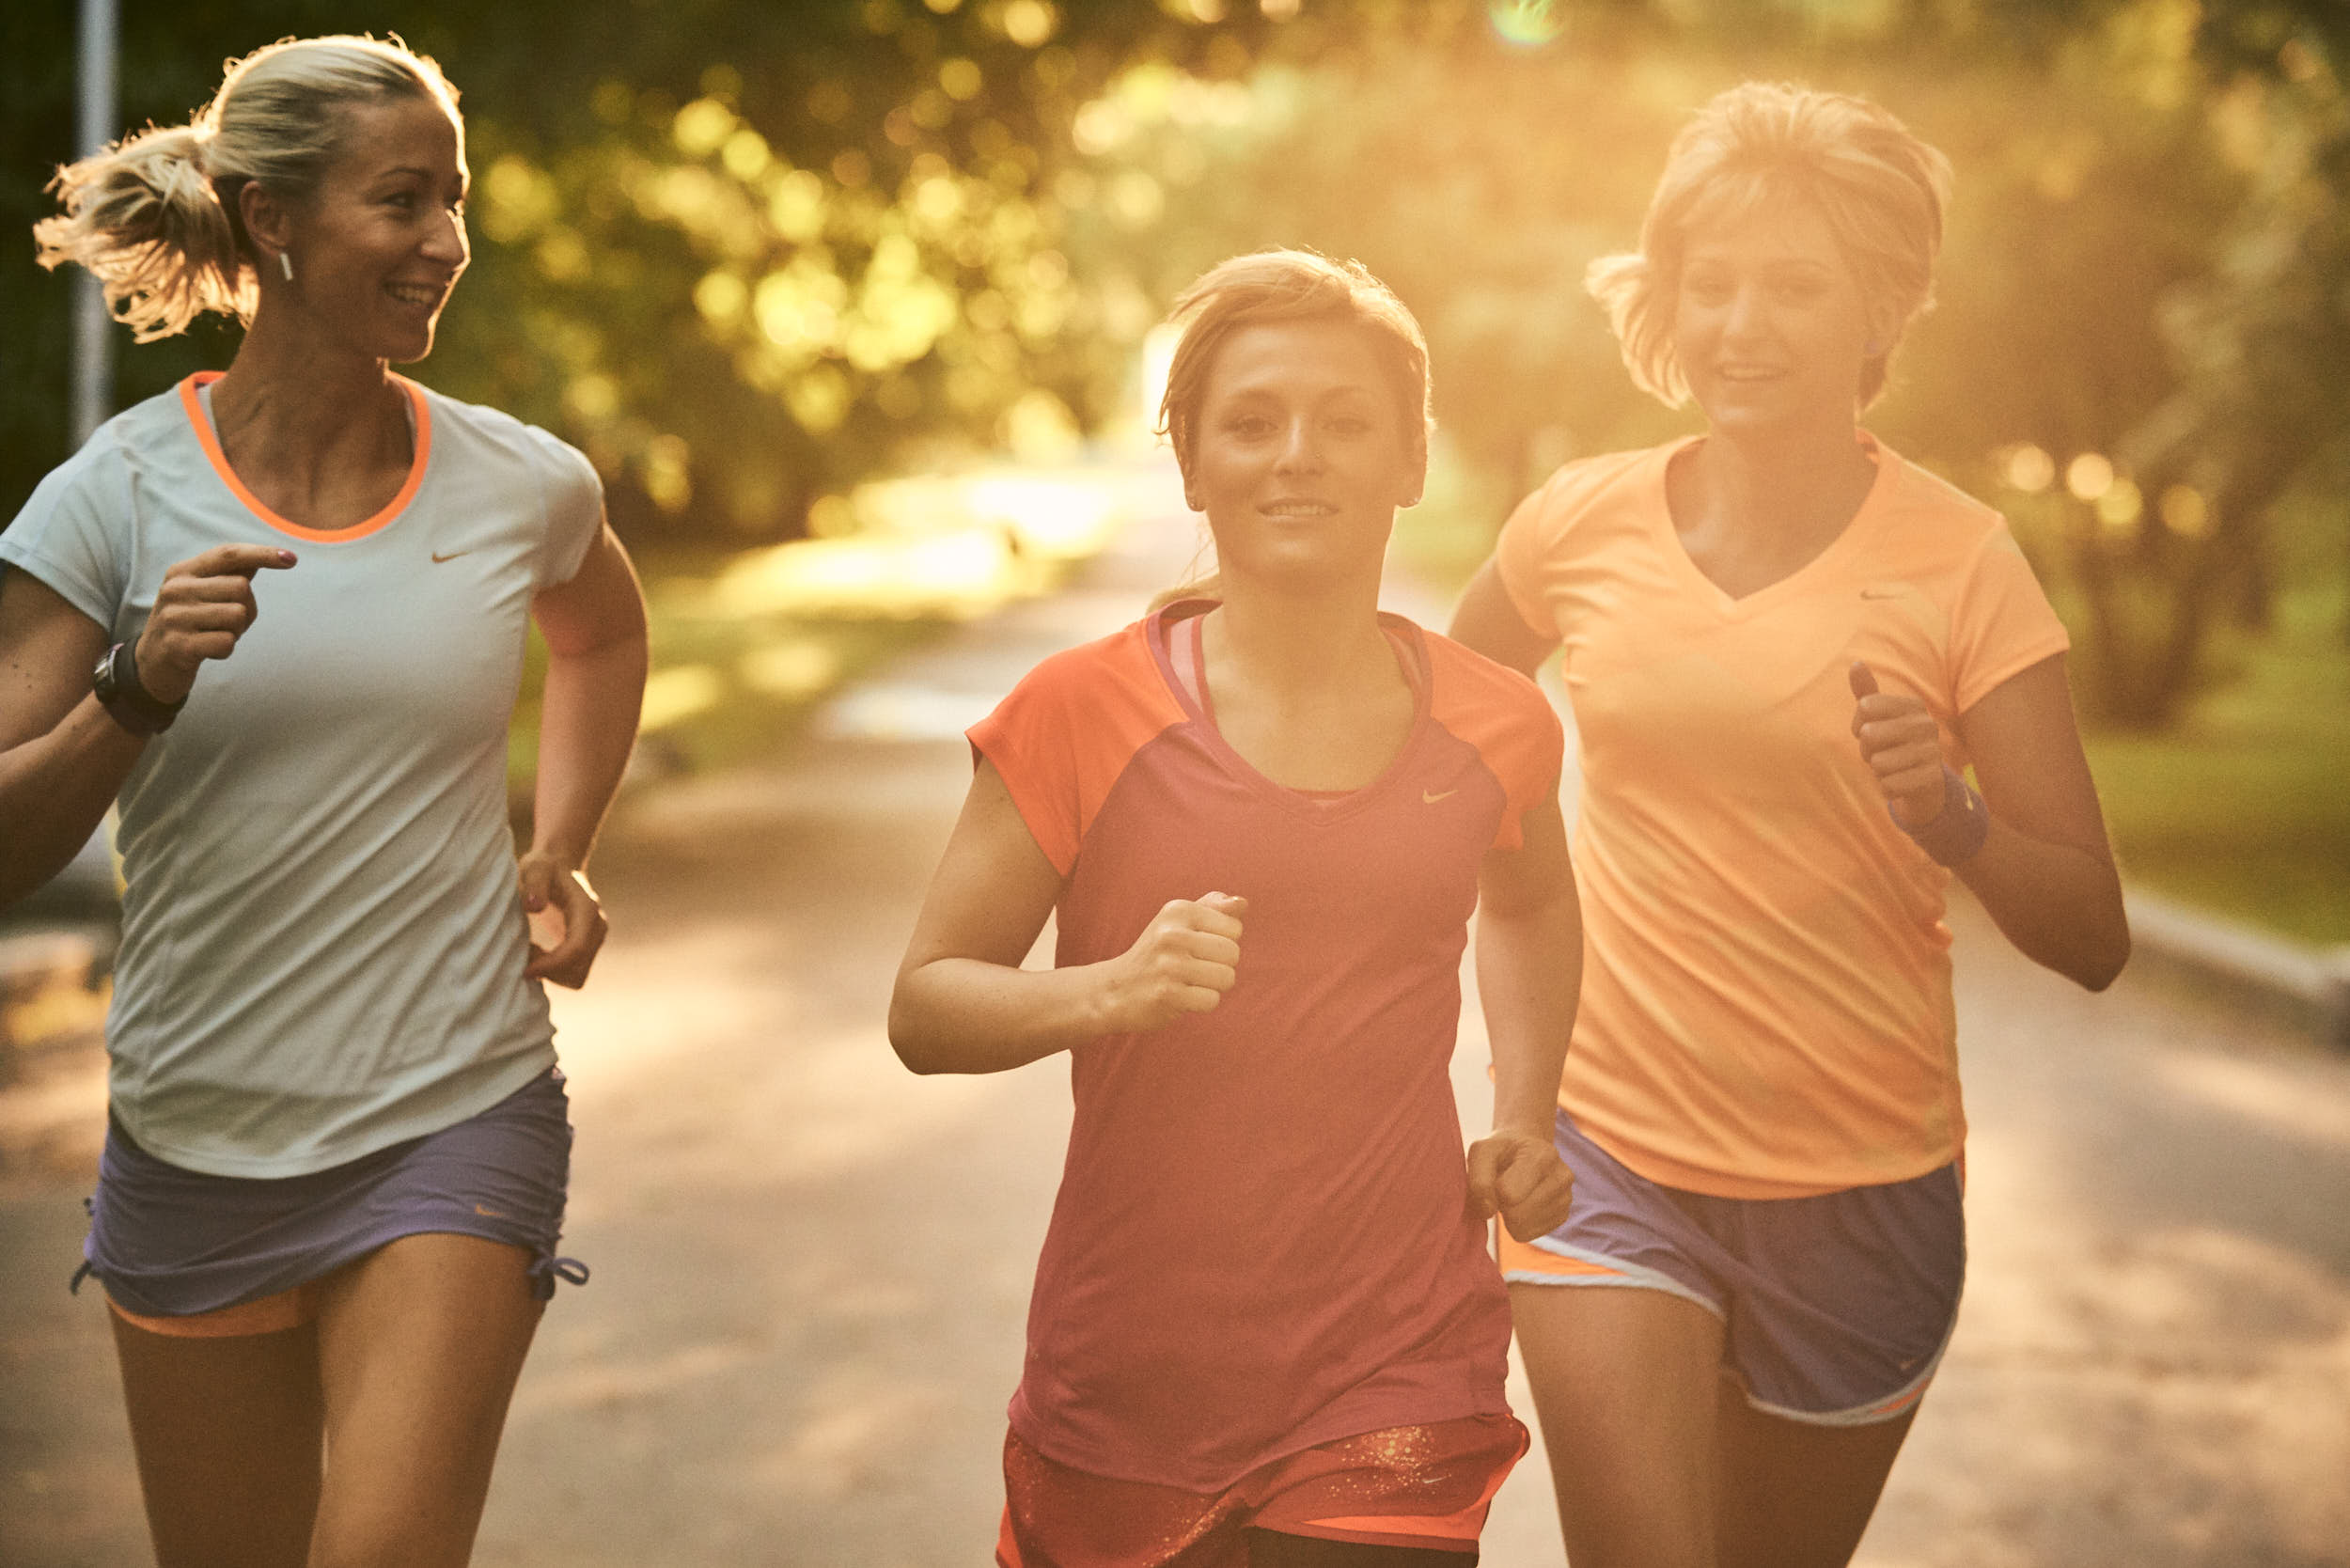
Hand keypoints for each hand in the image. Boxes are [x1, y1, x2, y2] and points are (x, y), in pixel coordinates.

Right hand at [132, 544, 297, 703]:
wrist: (151, 664)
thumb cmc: (188, 624)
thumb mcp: (201, 593)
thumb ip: (229, 574)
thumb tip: (263, 557)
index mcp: (183, 572)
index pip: (229, 554)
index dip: (262, 554)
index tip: (292, 559)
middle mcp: (176, 589)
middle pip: (241, 588)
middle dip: (247, 608)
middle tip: (226, 623)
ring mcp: (175, 617)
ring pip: (238, 615)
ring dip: (236, 631)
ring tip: (214, 635)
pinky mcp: (179, 646)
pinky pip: (228, 642)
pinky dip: (226, 650)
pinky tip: (208, 651)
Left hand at [519, 850, 608, 987]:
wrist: (559, 864)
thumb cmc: (544, 866)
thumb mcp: (535, 869)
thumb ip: (534, 885)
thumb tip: (533, 907)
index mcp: (586, 910)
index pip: (576, 949)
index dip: (551, 966)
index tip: (525, 970)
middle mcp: (597, 927)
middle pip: (578, 969)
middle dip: (549, 970)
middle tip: (523, 953)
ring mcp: (595, 939)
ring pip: (577, 976)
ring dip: (551, 973)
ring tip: (529, 952)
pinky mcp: (587, 947)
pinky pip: (574, 973)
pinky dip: (554, 972)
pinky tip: (536, 953)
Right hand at [1098, 892, 1245, 1033]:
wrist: (1115, 989)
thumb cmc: (1157, 954)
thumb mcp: (1178, 922)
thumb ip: (1213, 908)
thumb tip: (1242, 902)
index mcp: (1178, 910)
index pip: (1234, 928)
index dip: (1222, 942)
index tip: (1196, 947)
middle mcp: (1172, 934)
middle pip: (1233, 953)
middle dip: (1221, 966)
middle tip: (1193, 968)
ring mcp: (1169, 965)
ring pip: (1227, 978)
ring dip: (1213, 986)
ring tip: (1188, 982)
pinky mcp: (1167, 994)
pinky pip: (1212, 1000)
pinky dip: (1201, 1003)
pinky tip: (1181, 997)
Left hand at [1465, 1127, 1575, 1242]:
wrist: (1525, 1149)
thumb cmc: (1500, 1152)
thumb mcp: (1481, 1152)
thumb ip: (1479, 1179)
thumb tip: (1488, 1211)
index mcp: (1541, 1155)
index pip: (1509, 1194)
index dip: (1491, 1193)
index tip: (1492, 1180)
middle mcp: (1561, 1176)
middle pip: (1516, 1215)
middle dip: (1501, 1205)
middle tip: (1501, 1187)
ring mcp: (1566, 1198)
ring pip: (1522, 1227)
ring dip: (1508, 1215)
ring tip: (1512, 1194)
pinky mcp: (1563, 1216)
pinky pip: (1527, 1234)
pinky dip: (1517, 1224)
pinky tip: (1521, 1204)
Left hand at [1848, 661, 1947, 826]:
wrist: (1922, 784)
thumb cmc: (1892, 744)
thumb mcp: (1877, 717)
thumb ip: (1866, 692)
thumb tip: (1856, 663)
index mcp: (1913, 705)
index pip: (1865, 706)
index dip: (1858, 725)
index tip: (1870, 730)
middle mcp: (1927, 724)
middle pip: (1869, 734)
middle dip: (1865, 750)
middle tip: (1879, 753)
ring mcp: (1932, 752)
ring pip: (1878, 762)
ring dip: (1877, 771)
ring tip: (1891, 767)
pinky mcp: (1931, 779)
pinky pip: (1888, 785)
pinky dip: (1886, 788)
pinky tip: (1898, 783)